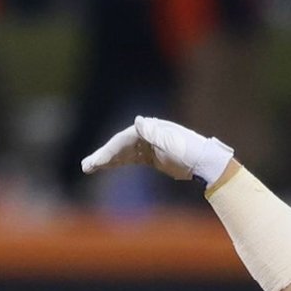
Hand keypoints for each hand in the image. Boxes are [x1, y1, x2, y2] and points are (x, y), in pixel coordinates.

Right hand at [81, 116, 233, 185]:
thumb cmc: (189, 151)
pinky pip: (131, 159)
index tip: (99, 161)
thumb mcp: (171, 143)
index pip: (123, 140)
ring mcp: (147, 146)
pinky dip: (119, 163)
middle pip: (119, 146)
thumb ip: (153, 134)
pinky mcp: (152, 157)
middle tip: (86, 167)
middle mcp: (145, 136)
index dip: (110, 151)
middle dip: (103, 157)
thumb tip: (138, 122)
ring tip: (89, 168)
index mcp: (148, 130)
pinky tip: (107, 167)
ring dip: (107, 160)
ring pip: (123, 153)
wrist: (204, 162)